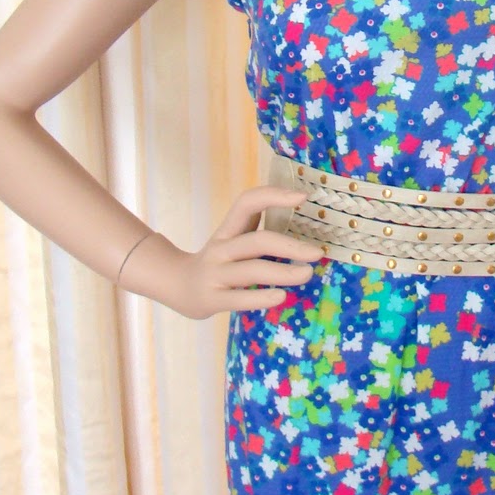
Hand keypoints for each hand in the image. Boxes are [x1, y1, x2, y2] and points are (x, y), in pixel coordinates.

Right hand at [168, 185, 322, 319]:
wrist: (177, 287)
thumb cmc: (218, 262)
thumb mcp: (231, 240)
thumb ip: (257, 231)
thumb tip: (302, 224)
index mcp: (227, 230)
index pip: (247, 202)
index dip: (273, 195)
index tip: (302, 196)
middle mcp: (220, 248)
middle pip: (257, 241)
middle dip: (289, 245)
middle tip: (317, 253)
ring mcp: (216, 274)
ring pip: (252, 270)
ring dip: (283, 272)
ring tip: (307, 273)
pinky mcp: (213, 299)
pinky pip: (239, 298)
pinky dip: (261, 297)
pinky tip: (281, 296)